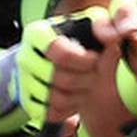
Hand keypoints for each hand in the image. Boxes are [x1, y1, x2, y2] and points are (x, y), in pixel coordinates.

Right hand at [19, 14, 102, 129]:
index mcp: (37, 33)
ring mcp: (24, 81)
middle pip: (60, 78)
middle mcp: (25, 57)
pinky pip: (51, 113)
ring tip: (87, 84)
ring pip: (56, 98)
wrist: (62, 58)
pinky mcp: (28, 102)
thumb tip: (112, 36)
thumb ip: (110, 24)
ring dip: (80, 95)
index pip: (60, 53)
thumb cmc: (81, 38)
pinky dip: (69, 109)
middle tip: (95, 73)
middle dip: (86, 78)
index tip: (95, 59)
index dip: (84, 61)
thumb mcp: (96, 23)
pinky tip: (76, 97)